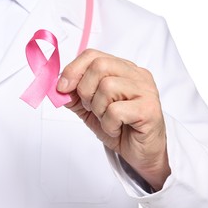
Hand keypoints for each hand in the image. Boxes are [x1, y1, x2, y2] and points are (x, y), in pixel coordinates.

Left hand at [57, 49, 170, 190]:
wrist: (141, 152)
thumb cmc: (118, 126)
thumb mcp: (89, 107)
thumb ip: (74, 95)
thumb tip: (58, 86)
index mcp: (122, 69)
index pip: (93, 55)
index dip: (73, 70)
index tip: (62, 88)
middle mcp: (136, 75)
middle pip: (99, 65)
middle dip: (85, 90)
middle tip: (90, 107)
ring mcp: (145, 91)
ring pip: (107, 87)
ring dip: (98, 109)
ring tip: (106, 119)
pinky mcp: (149, 110)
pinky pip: (116, 111)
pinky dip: (108, 124)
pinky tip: (116, 128)